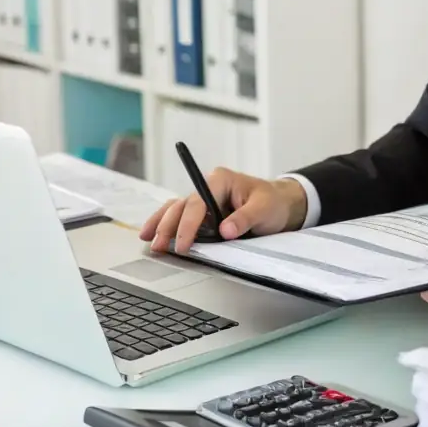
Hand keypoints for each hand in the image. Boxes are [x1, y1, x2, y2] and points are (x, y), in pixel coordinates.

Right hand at [138, 170, 307, 255]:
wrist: (280, 205)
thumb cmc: (272, 202)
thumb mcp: (264, 209)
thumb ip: (245, 218)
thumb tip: (224, 231)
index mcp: (220, 180)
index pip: (198, 202)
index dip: (188, 224)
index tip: (184, 245)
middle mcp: (207, 187)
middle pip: (181, 205)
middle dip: (167, 226)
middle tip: (158, 246)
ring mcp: (204, 201)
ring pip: (175, 209)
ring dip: (161, 224)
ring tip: (147, 240)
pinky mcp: (204, 214)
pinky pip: (181, 217)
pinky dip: (167, 225)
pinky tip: (154, 235)